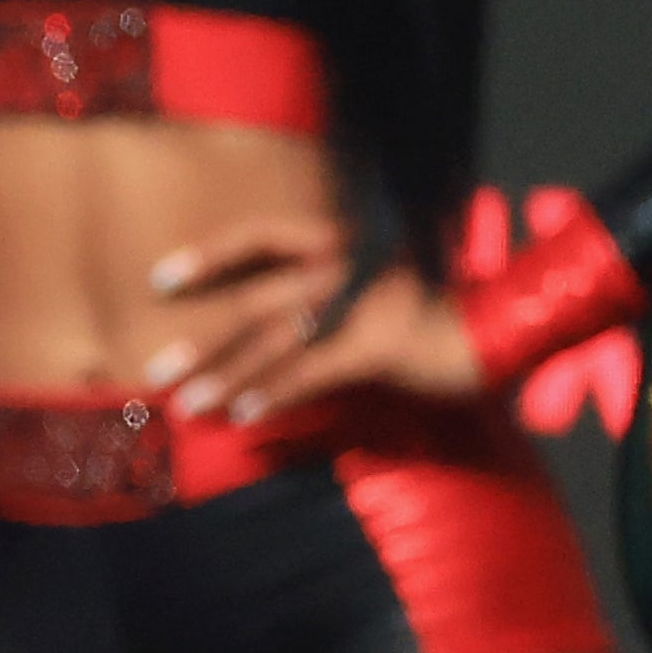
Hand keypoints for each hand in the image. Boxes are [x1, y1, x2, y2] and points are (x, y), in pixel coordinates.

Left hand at [141, 217, 481, 420]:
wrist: (497, 325)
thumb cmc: (426, 309)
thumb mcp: (366, 284)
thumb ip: (315, 290)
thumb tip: (253, 321)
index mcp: (337, 239)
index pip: (259, 236)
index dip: (208, 255)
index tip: (158, 279)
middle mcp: (343, 262)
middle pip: (254, 300)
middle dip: (201, 339)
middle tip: (154, 371)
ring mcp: (362, 301)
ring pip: (276, 340)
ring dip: (227, 375)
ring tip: (185, 404)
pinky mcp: (379, 344)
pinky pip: (313, 370)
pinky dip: (275, 393)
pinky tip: (242, 416)